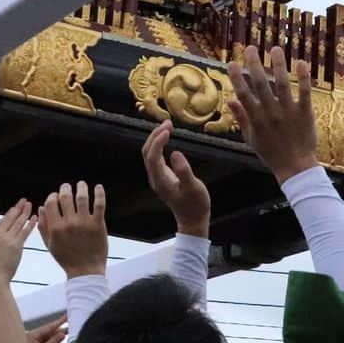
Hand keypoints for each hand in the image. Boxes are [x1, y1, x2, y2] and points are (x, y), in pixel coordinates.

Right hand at [0, 200, 37, 286]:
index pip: (1, 221)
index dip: (9, 213)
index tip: (14, 208)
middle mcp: (0, 234)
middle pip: (10, 218)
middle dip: (17, 208)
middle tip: (23, 201)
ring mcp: (8, 239)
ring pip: (18, 222)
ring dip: (25, 212)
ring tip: (30, 205)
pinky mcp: (17, 245)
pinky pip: (25, 231)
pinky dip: (30, 223)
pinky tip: (34, 217)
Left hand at [27, 315, 66, 342]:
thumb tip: (62, 335)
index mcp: (33, 335)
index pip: (49, 327)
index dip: (59, 322)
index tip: (67, 317)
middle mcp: (33, 335)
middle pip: (49, 331)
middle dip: (60, 328)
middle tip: (71, 325)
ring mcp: (34, 340)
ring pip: (48, 335)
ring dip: (57, 334)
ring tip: (68, 331)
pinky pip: (46, 340)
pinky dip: (53, 340)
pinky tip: (60, 338)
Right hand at [38, 182, 107, 279]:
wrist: (85, 271)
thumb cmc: (66, 258)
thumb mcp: (49, 244)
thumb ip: (43, 226)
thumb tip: (41, 207)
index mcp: (56, 228)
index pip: (51, 203)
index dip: (52, 196)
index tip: (55, 196)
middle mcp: (70, 223)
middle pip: (66, 197)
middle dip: (65, 188)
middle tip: (67, 187)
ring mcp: (85, 223)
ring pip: (82, 197)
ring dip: (81, 187)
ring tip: (81, 184)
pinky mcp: (98, 225)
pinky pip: (99, 205)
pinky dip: (99, 194)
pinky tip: (98, 187)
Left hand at [142, 122, 210, 236]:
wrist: (193, 219)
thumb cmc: (195, 204)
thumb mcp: (193, 187)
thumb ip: (184, 171)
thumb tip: (175, 154)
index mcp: (160, 180)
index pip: (152, 156)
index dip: (157, 141)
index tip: (168, 129)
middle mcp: (155, 178)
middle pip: (147, 152)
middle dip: (155, 136)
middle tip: (168, 123)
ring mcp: (157, 178)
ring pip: (150, 154)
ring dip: (156, 139)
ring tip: (168, 126)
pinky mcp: (162, 177)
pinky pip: (156, 157)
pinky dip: (160, 145)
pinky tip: (168, 139)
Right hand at [227, 46, 317, 183]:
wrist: (294, 166)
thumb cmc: (270, 153)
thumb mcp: (250, 138)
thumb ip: (241, 118)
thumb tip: (230, 99)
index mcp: (256, 119)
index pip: (244, 94)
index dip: (237, 78)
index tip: (232, 63)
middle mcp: (271, 113)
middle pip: (261, 85)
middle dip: (255, 65)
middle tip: (250, 48)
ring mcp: (288, 112)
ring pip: (282, 84)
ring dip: (279, 66)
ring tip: (275, 49)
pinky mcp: (305, 113)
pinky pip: (304, 93)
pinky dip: (303, 78)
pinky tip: (301, 63)